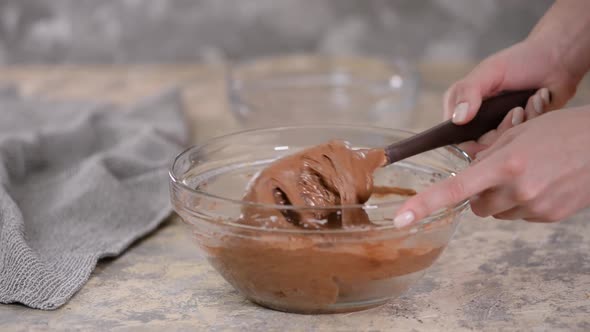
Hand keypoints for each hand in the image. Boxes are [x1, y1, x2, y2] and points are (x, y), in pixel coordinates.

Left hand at [394, 106, 589, 225]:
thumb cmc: (562, 131)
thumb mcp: (519, 133)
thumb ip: (488, 155)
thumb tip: (469, 175)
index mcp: (505, 164)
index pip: (454, 189)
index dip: (425, 204)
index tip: (402, 218)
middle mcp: (518, 189)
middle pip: (475, 206)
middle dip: (479, 193)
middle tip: (499, 172)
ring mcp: (535, 206)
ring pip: (497, 212)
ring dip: (501, 197)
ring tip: (528, 173)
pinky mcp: (550, 216)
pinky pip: (521, 215)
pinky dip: (523, 202)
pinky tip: (543, 183)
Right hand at [444, 39, 579, 156]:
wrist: (556, 58)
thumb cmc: (519, 60)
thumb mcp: (489, 72)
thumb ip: (468, 93)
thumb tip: (457, 120)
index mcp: (463, 109)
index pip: (457, 140)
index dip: (471, 144)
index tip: (487, 136)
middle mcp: (479, 122)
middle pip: (484, 146)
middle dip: (504, 129)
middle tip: (517, 110)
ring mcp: (502, 127)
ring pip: (506, 144)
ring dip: (522, 121)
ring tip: (532, 100)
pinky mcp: (523, 130)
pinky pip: (526, 138)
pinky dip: (536, 117)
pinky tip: (540, 100)